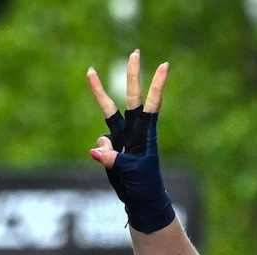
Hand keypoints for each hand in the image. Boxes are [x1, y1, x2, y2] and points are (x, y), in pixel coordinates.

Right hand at [85, 51, 175, 233]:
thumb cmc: (143, 185)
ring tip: (91, 72)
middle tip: (135, 52)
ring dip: (98, 92)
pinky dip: (101, 153)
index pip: (152, 104)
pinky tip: (110, 165)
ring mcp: (122, 137)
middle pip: (131, 97)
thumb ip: (113, 159)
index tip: (164, 65)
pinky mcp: (111, 148)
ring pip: (108, 113)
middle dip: (132, 74)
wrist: (140, 200)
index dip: (156, 85)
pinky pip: (100, 144)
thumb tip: (95, 150)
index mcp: (145, 133)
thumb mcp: (130, 172)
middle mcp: (134, 129)